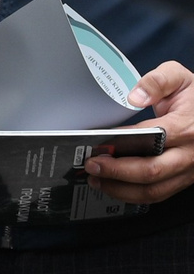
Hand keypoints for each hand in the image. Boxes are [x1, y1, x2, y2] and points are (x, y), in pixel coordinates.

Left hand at [86, 61, 193, 204]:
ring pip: (154, 190)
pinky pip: (159, 194)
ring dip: (121, 189)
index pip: (152, 139)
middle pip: (151, 171)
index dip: (123, 144)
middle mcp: (189, 153)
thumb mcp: (179, 78)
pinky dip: (134, 195)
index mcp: (186, 127)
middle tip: (91, 165)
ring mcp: (188, 169)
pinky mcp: (184, 178)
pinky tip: (114, 187)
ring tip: (96, 180)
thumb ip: (157, 81)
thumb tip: (135, 97)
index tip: (98, 144)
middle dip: (116, 172)